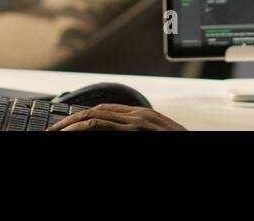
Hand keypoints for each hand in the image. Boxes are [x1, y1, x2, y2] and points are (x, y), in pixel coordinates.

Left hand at [47, 104, 187, 131]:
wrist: (200, 143)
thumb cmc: (177, 141)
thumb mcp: (157, 133)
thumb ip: (139, 129)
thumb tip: (117, 131)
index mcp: (142, 115)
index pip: (105, 110)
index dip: (83, 116)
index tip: (67, 125)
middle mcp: (138, 116)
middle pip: (96, 112)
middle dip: (71, 120)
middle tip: (53, 130)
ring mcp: (136, 124)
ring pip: (95, 119)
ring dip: (71, 126)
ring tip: (55, 133)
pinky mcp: (136, 132)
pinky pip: (102, 129)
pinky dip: (84, 131)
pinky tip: (72, 135)